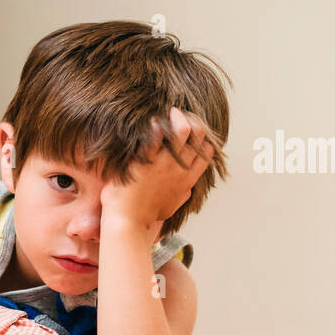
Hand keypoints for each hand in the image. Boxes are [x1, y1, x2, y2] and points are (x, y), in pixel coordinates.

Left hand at [100, 106, 213, 230]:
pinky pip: (155, 135)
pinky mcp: (145, 160)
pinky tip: (153, 121)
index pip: (206, 154)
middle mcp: (180, 169)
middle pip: (198, 137)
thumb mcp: (171, 208)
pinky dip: (156, 124)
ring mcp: (164, 164)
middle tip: (181, 115)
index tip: (193, 133)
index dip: (203, 140)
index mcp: (187, 181)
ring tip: (171, 112)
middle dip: (193, 121)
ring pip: (183, 131)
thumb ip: (181, 196)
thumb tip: (187, 190)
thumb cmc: (145, 217)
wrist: (127, 223)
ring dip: (179, 117)